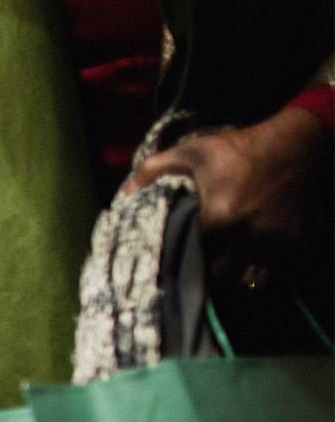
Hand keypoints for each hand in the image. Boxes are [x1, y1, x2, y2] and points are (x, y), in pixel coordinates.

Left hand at [127, 106, 330, 283]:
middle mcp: (248, 231)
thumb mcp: (191, 151)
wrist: (293, 144)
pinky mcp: (293, 239)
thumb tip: (128, 190)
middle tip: (193, 275)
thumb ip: (155, 169)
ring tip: (217, 273)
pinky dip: (258, 271)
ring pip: (248, 276)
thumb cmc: (237, 148)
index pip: (194, 250)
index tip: (170, 264)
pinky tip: (245, 265)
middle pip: (222, 273)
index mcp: (220, 212)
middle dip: (206, 277)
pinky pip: (272, 268)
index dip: (180, 258)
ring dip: (232, 276)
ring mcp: (274, 238)